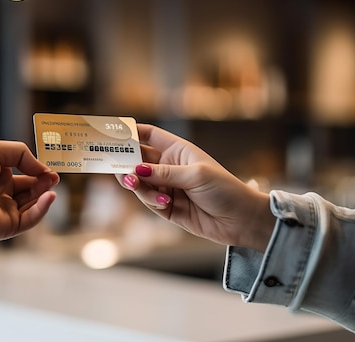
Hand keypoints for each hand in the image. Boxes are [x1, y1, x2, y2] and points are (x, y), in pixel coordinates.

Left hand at [0, 138, 58, 241]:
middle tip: (55, 177)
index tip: (50, 167)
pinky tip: (48, 196)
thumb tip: (42, 167)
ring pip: (33, 204)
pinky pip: (30, 219)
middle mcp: (1, 194)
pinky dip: (42, 209)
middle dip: (44, 182)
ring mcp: (5, 211)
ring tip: (50, 183)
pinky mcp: (7, 227)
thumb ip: (21, 154)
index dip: (38, 170)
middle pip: (31, 189)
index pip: (24, 174)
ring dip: (44, 194)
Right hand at [117, 124, 273, 251]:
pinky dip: (151, 202)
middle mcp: (169, 167)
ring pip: (140, 183)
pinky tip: (165, 204)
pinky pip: (149, 202)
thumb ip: (163, 173)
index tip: (113, 134)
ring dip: (138, 185)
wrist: (241, 219)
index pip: (149, 136)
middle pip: (138, 161)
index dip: (132, 133)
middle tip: (114, 167)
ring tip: (136, 185)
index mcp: (178, 150)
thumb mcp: (195, 175)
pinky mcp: (167, 208)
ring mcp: (167, 188)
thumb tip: (135, 170)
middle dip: (126, 163)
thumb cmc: (225, 189)